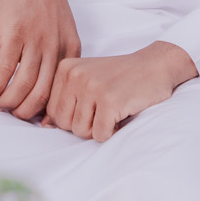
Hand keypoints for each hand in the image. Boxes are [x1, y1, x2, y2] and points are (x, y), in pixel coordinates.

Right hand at [0, 0, 80, 120]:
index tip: (39, 123)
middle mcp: (55, 48)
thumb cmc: (46, 5)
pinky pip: (5, 69)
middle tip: (14, 115)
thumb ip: (59, 58)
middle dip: (26, 112)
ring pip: (23, 85)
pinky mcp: (15, 34)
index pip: (62, 90)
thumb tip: (48, 91)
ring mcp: (35, 41)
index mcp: (71, 50)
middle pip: (41, 94)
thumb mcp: (63, 32)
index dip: (49, 111)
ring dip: (9, 102)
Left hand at [45, 42, 196, 141]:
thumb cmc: (120, 77)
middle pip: (64, 124)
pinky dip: (113, 131)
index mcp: (65, 69)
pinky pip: (101, 135)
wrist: (155, 65)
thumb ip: (65, 99)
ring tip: (112, 109)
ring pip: (81, 132)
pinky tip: (121, 113)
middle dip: (84, 125)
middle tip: (102, 110)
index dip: (73, 116)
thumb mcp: (87, 80)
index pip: (52, 111)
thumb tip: (44, 125)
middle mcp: (75, 75)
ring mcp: (92, 87)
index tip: (91, 104)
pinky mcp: (110, 101)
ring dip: (99, 128)